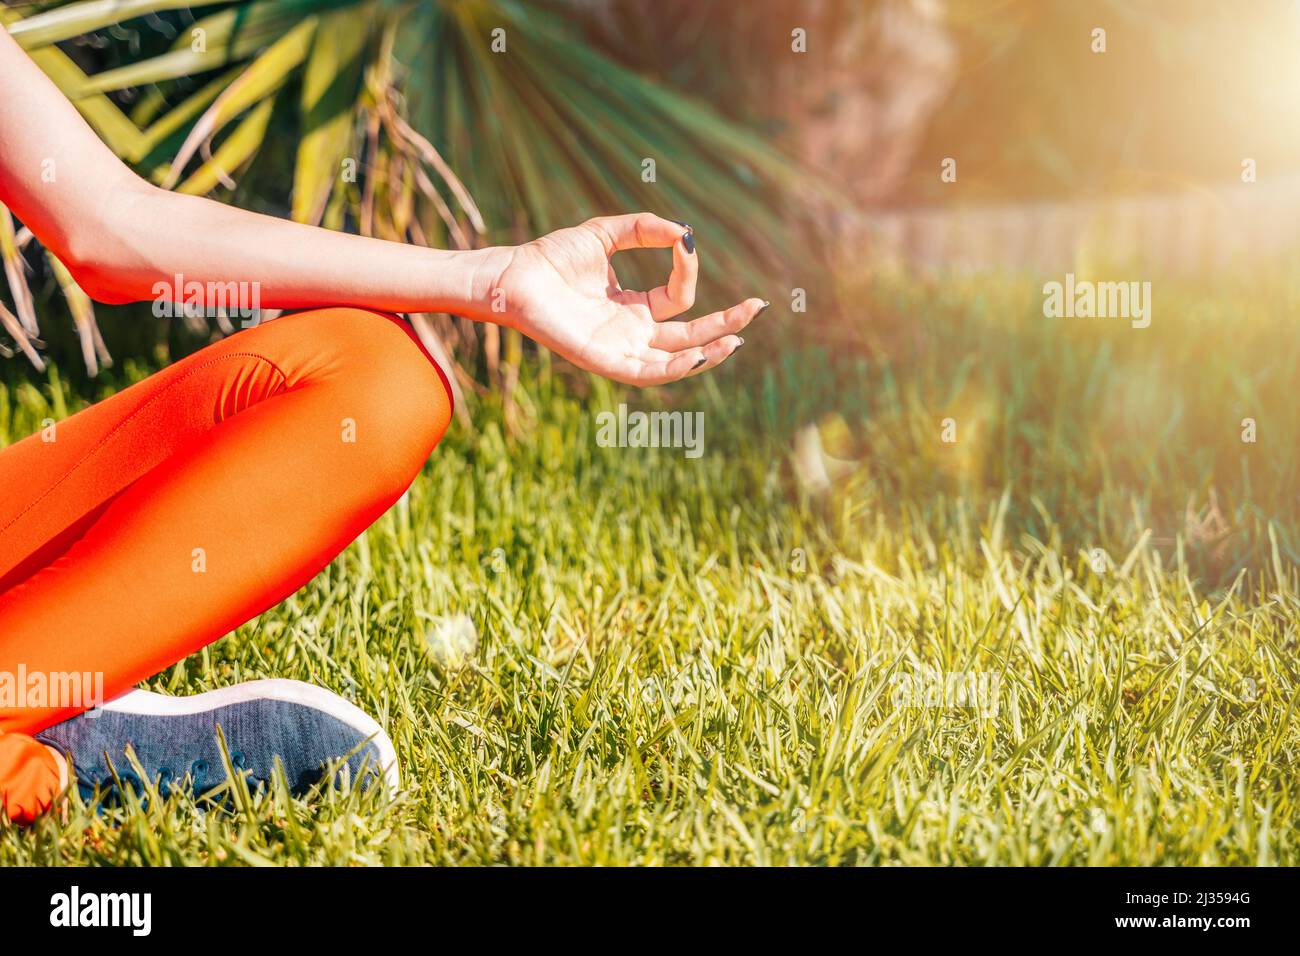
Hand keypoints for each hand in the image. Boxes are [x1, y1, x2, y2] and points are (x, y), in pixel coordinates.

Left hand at [479, 213, 766, 385]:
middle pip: (689, 337)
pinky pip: (645, 373)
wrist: (512, 275)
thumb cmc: (550, 257)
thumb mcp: (606, 233)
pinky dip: (674, 368)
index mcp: (632, 309)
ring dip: (707, 355)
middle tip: (758, 307)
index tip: (683, 242)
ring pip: (674, 362)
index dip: (686, 270)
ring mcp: (619, 349)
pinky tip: (697, 355)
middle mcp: (630, 333)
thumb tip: (683, 233)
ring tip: (736, 340)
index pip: (678, 299)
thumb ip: (644, 229)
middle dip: (726, 325)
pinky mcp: (603, 361)